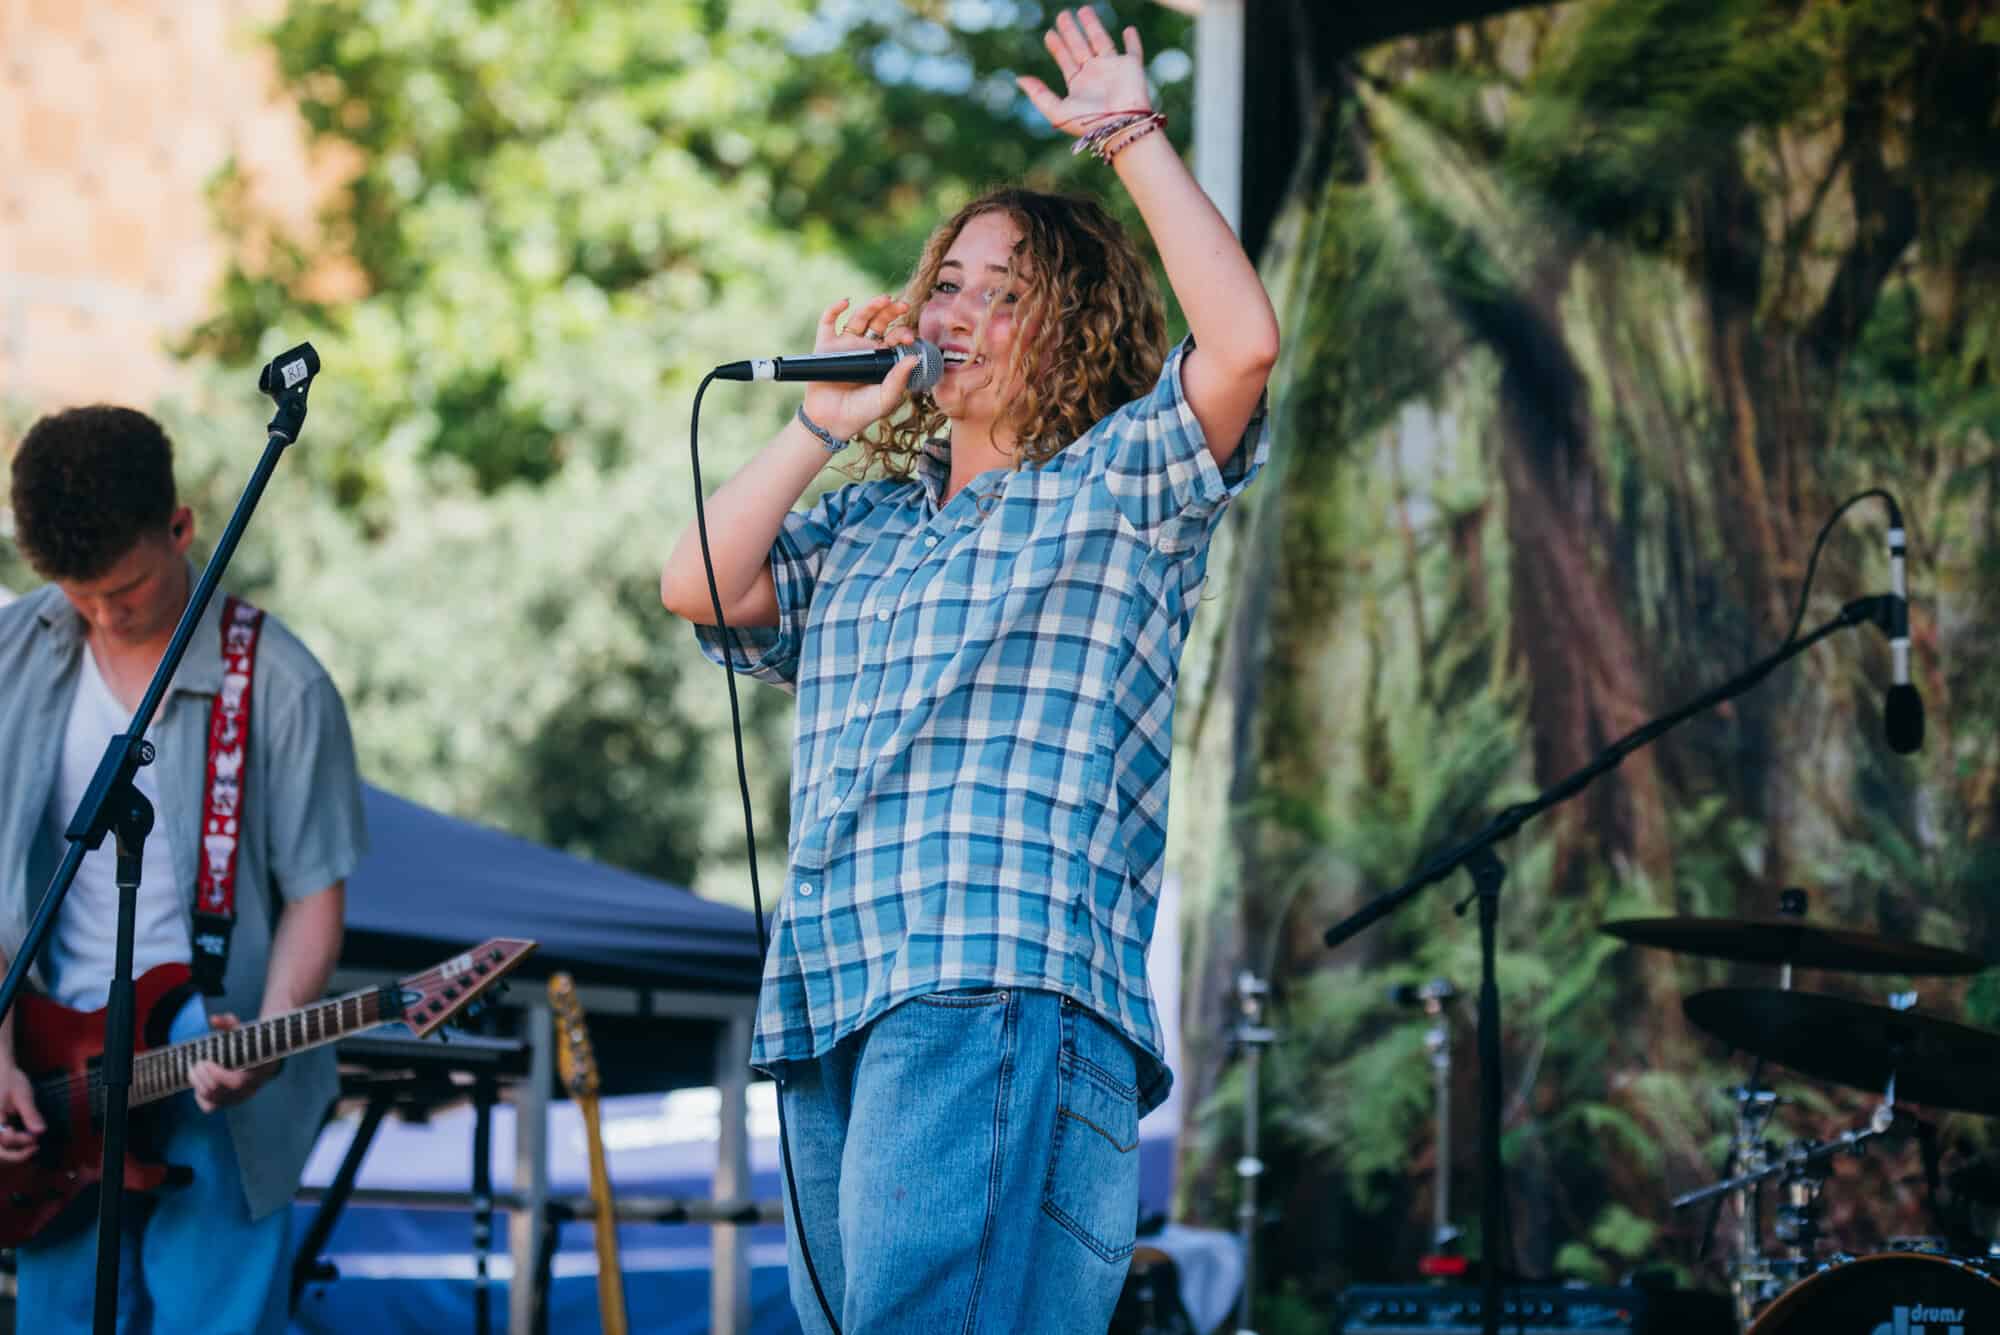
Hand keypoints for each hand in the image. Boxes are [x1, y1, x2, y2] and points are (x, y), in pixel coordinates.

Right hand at [0, 1065, 43, 1163]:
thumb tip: (40, 1131)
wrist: (1, 1069)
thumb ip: (30, 1114)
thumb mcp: (23, 1095)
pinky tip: (24, 1140)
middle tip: (34, 1148)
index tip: (36, 1138)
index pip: (5, 1139)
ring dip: (13, 1151)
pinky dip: (11, 1144)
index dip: (21, 1141)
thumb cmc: (10, 1080)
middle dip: (15, 1154)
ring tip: (30, 1147)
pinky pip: (2, 1141)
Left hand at [189, 1013, 280, 1112]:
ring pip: (212, 1100)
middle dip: (202, 1076)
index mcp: (257, 1073)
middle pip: (218, 1091)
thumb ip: (230, 1024)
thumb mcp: (244, 1031)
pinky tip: (199, 1082)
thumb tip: (213, 1019)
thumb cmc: (252, 1042)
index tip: (205, 1061)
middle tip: (197, 1063)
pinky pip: (209, 1108)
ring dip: (198, 1084)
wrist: (263, 1059)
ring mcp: (238, 1098)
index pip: (235, 1083)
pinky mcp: (228, 1103)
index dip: (216, 1074)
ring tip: (194, 1070)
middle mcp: (249, 1090)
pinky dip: (199, 1096)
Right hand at [800, 295, 924, 441]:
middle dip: (891, 311)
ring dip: (871, 306)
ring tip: (883, 299)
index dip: (903, 333)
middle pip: (880, 321)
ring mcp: (845, 344)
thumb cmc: (862, 412)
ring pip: (859, 318)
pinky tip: (845, 302)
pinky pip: (828, 322)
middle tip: (902, 306)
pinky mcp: (825, 346)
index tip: (909, 337)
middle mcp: (865, 347)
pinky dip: (834, 309)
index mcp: (882, 358)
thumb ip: (899, 380)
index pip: (895, 338)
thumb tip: (915, 358)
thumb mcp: (886, 398)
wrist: (832, 421)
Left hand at [1016, 8, 1151, 135]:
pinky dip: (1132, 41)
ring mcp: (1114, 70)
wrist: (1120, 126)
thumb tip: (1019, 78)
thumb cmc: (1089, 123)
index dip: (1057, 46)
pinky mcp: (1132, 67)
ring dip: (1093, 26)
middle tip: (1062, 15)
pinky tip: (1129, 30)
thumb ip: (1038, 95)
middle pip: (1080, 47)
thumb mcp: (1057, 111)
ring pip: (1101, 41)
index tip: (1049, 33)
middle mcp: (1095, 75)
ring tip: (1084, 10)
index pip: (1065, 60)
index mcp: (1078, 85)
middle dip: (1071, 31)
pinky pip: (1134, 51)